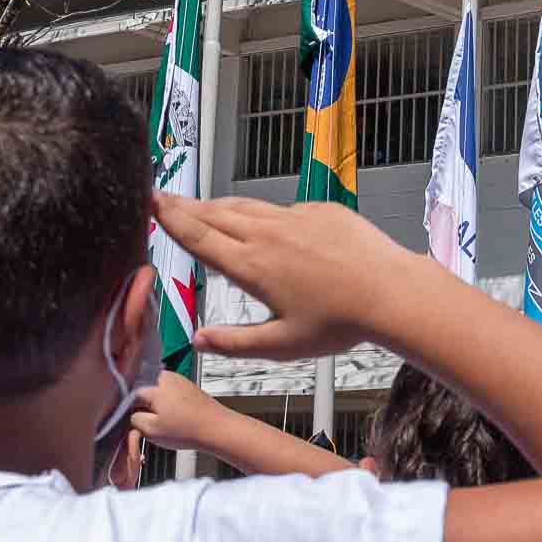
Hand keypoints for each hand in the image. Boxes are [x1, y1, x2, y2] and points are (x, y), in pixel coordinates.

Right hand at [130, 373, 223, 452]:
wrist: (217, 428)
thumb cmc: (186, 430)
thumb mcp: (151, 430)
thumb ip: (134, 419)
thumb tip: (131, 414)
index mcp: (153, 384)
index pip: (129, 395)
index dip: (128, 411)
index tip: (132, 422)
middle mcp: (165, 376)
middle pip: (143, 390)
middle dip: (142, 406)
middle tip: (147, 424)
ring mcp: (178, 379)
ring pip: (156, 391)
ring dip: (155, 405)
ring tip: (162, 422)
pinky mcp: (187, 386)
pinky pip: (169, 393)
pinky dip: (167, 404)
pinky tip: (172, 418)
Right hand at [155, 193, 419, 361]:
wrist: (391, 291)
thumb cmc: (339, 323)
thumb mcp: (282, 345)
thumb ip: (235, 343)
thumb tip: (197, 340)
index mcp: (251, 266)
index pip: (199, 236)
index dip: (171, 218)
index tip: (150, 202)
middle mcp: (267, 234)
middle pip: (215, 214)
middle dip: (185, 205)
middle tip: (162, 197)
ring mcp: (294, 217)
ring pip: (245, 206)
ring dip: (218, 205)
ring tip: (200, 205)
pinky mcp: (319, 210)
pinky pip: (281, 208)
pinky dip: (260, 212)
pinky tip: (259, 221)